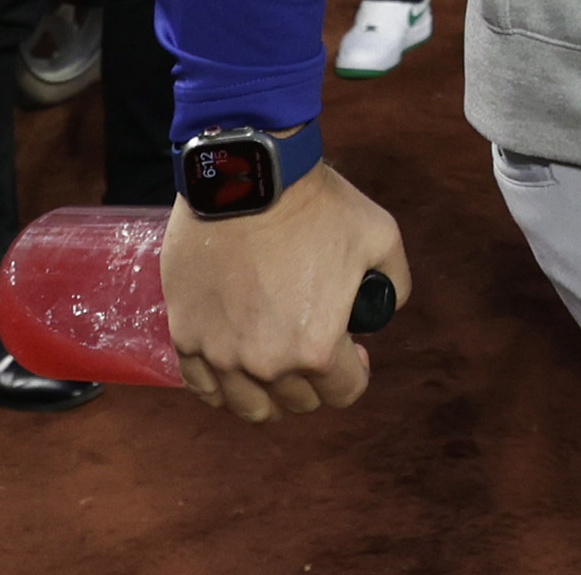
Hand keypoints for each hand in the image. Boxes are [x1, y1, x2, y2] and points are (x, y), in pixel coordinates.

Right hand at [164, 164, 410, 423]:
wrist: (247, 175)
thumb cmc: (314, 205)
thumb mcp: (381, 237)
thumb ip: (395, 283)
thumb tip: (383, 308)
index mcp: (318, 349)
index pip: (345, 393)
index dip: (356, 371)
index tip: (352, 349)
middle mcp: (267, 363)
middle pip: (297, 400)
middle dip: (313, 378)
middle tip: (311, 343)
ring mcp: (220, 353)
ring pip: (247, 405)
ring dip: (266, 391)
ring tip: (271, 361)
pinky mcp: (186, 334)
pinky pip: (201, 385)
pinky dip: (220, 383)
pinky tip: (232, 364)